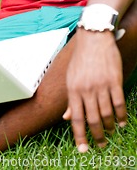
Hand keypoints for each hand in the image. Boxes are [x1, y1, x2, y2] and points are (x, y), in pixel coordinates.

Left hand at [63, 28, 126, 151]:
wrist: (93, 38)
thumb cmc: (81, 59)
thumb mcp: (71, 77)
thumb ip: (71, 98)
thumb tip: (67, 117)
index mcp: (73, 89)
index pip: (76, 118)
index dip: (79, 135)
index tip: (83, 149)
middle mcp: (86, 89)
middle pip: (93, 119)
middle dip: (97, 135)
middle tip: (101, 145)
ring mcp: (101, 85)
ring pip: (107, 113)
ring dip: (109, 126)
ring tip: (110, 131)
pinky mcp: (114, 81)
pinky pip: (119, 103)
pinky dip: (121, 115)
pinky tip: (121, 122)